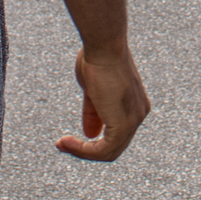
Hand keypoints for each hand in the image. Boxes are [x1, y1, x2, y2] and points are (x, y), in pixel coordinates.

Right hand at [60, 40, 151, 161]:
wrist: (104, 46)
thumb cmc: (97, 58)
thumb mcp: (93, 89)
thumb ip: (94, 112)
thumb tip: (90, 134)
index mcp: (135, 104)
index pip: (116, 132)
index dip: (93, 139)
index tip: (69, 137)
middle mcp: (139, 114)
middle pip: (114, 145)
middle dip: (86, 149)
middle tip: (62, 144)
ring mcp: (134, 121)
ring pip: (108, 152)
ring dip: (81, 152)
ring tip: (61, 144)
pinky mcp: (123, 125)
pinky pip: (103, 150)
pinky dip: (82, 150)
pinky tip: (66, 143)